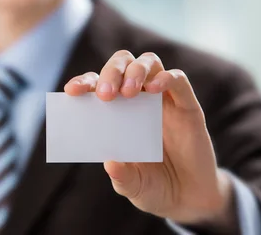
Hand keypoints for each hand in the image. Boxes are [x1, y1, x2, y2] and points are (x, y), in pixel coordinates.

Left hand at [64, 51, 236, 231]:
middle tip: (105, 94)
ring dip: (136, 71)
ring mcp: (162, 99)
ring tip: (128, 92)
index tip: (72, 91)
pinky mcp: (186, 105)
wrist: (188, 199)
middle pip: (122, 63)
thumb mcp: (133, 186)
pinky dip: (166, 78)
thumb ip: (122, 177)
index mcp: (115, 111)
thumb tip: (110, 163)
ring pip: (148, 62)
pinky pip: (178, 79)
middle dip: (111, 72)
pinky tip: (155, 89)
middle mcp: (137, 98)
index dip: (84, 82)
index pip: (96, 84)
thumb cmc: (153, 186)